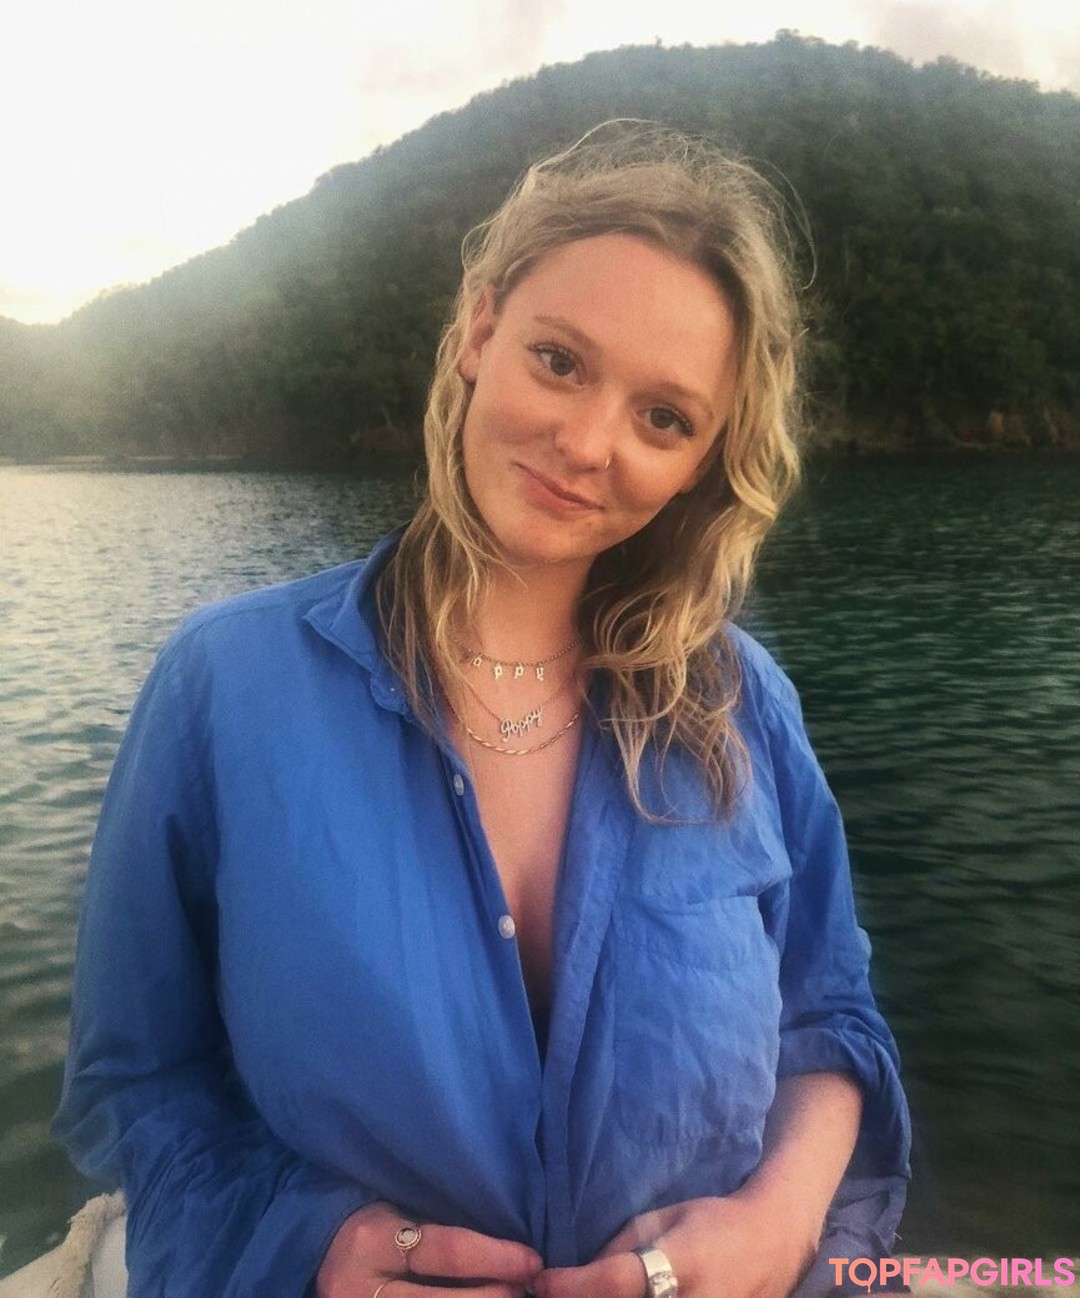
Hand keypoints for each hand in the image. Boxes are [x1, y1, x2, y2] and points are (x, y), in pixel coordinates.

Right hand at [316, 1200, 542, 1297]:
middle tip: (529, 1289)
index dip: (496, 1257)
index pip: (446, 1251)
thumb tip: (507, 1233)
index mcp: (373, 1240)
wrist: (314, 1255)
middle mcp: (363, 1289)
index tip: (533, 1261)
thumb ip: (438, 1226)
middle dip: (496, 1297)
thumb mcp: (396, 1212)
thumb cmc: (370, 1223)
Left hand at [532, 1192, 819, 1297]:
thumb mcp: (663, 1218)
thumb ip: (621, 1247)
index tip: (542, 1281)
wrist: (773, 1244)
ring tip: (588, 1292)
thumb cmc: (713, 1221)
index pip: (616, 1281)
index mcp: (681, 1263)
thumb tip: (580, 1274)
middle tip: (559, 1292)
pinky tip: (621, 1297)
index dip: (571, 1284)